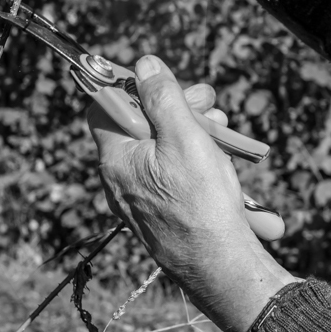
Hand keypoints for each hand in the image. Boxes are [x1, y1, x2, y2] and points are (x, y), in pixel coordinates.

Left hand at [89, 56, 300, 331]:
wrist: (220, 266)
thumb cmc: (200, 204)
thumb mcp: (184, 136)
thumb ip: (162, 97)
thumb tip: (144, 65)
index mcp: (116, 158)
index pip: (106, 107)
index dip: (134, 88)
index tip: (163, 81)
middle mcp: (122, 179)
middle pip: (143, 126)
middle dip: (179, 109)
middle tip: (209, 105)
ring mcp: (143, 198)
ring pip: (165, 150)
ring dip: (196, 134)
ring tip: (224, 135)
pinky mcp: (166, 213)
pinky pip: (177, 176)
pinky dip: (200, 163)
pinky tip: (223, 166)